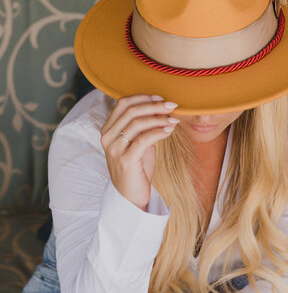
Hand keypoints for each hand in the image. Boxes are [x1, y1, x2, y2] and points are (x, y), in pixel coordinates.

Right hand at [100, 94, 179, 209]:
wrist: (130, 195)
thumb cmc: (137, 166)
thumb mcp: (138, 142)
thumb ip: (144, 126)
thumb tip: (162, 108)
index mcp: (108, 129)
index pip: (122, 104)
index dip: (143, 97)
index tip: (161, 98)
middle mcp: (108, 137)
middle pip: (131, 111)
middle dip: (154, 106)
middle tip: (172, 106)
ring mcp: (115, 149)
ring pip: (137, 123)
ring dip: (159, 118)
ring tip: (174, 119)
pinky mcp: (126, 161)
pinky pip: (143, 140)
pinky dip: (158, 132)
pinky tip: (169, 131)